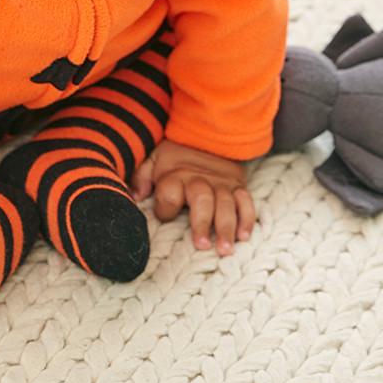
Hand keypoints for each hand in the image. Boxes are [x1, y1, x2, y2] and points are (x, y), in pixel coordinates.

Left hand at [130, 139, 257, 255]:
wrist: (206, 133)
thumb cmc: (176, 155)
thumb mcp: (154, 158)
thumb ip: (142, 176)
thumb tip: (136, 196)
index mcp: (176, 175)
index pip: (170, 195)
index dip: (165, 209)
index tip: (164, 217)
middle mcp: (200, 180)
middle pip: (202, 201)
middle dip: (202, 224)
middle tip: (203, 246)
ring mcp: (221, 184)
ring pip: (226, 205)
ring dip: (227, 227)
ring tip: (225, 249)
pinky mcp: (238, 185)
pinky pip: (246, 202)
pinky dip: (246, 218)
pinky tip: (244, 236)